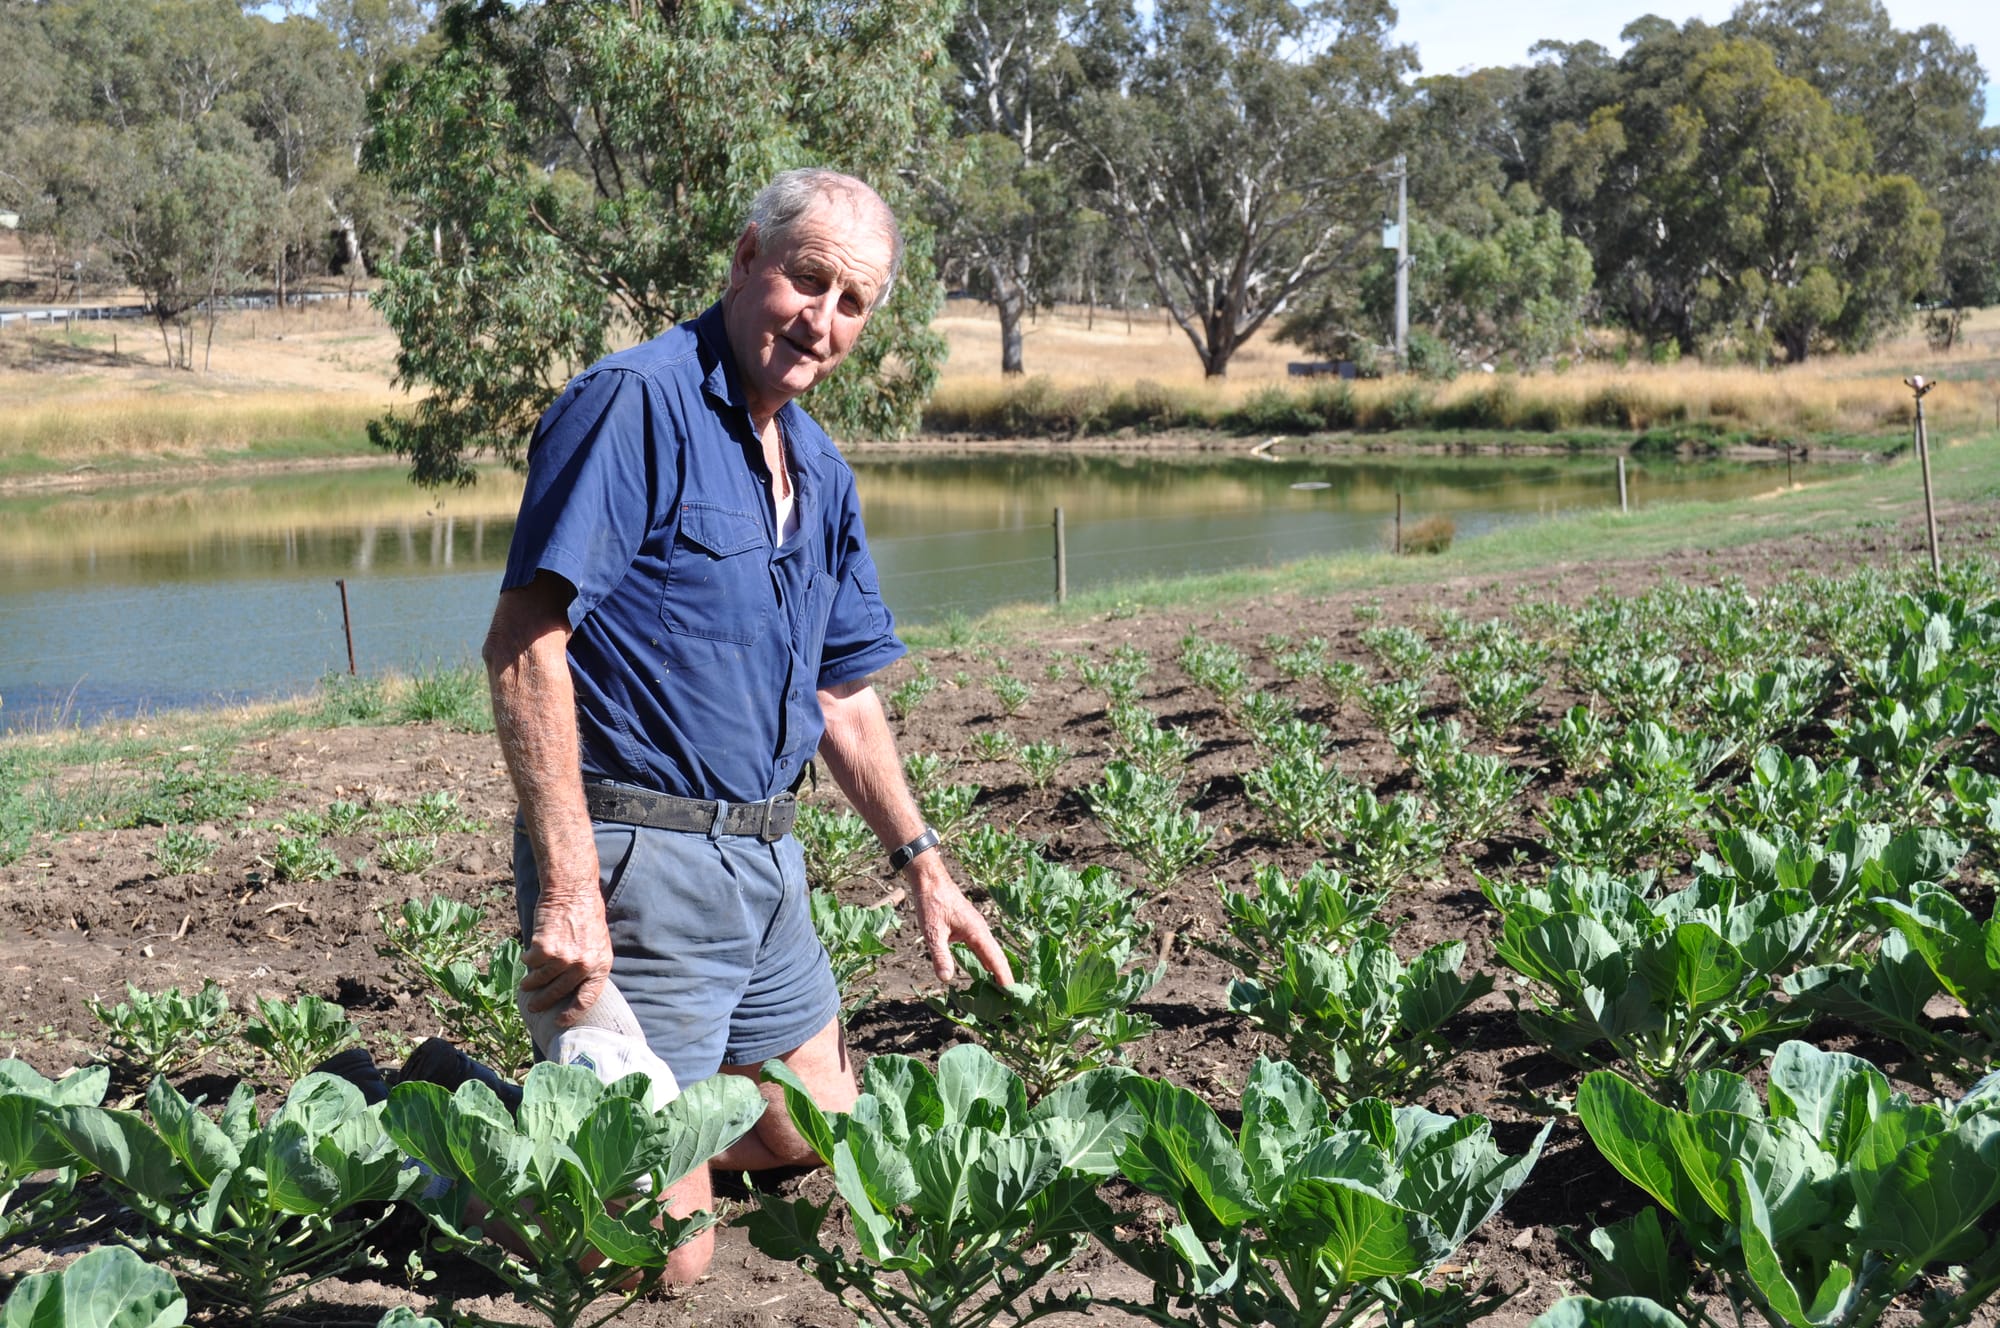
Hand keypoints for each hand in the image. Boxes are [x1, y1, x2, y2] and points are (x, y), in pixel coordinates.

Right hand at [520, 890, 612, 1022]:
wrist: (573, 891)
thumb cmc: (586, 915)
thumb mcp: (598, 943)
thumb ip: (589, 965)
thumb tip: (574, 988)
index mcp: (601, 965)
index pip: (587, 999)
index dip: (573, 1013)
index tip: (561, 1021)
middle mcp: (583, 965)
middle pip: (559, 992)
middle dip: (543, 1002)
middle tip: (534, 1006)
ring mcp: (563, 958)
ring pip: (541, 978)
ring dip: (531, 982)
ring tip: (527, 983)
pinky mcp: (544, 949)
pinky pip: (531, 962)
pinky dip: (527, 960)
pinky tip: (529, 955)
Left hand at [908, 860, 1012, 985]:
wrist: (930, 881)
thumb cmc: (932, 904)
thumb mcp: (933, 932)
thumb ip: (940, 956)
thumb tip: (946, 979)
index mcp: (977, 932)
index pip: (995, 959)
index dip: (1004, 977)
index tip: (1013, 994)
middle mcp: (981, 930)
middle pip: (998, 957)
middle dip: (1005, 977)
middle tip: (1012, 998)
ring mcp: (977, 928)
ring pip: (992, 952)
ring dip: (997, 970)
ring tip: (1002, 990)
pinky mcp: (971, 927)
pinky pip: (984, 947)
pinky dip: (988, 961)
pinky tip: (986, 971)